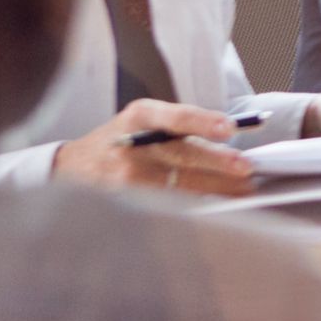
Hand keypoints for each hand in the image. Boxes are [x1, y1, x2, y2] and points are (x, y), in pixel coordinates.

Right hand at [51, 99, 254, 196]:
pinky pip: (167, 203)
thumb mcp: (144, 120)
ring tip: (242, 189)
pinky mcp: (126, 201)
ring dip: (215, 188)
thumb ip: (181, 125)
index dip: (202, 121)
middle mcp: (132, 145)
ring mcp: (126, 176)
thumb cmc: (121, 139)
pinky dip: (194, 204)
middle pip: (181, 154)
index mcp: (139, 116)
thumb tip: (231, 135)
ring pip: (179, 184)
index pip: (174, 117)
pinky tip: (215, 204)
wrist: (73, 167)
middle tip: (246, 168)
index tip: (229, 128)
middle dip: (218, 162)